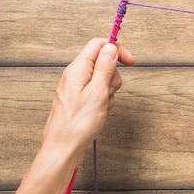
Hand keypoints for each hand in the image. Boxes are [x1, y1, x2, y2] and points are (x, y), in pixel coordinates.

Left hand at [42, 38, 135, 160]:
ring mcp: (77, 88)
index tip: (131, 61)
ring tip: (102, 105)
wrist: (63, 149)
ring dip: (109, 91)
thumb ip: (105, 67)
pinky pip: (97, 93)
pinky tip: (99, 112)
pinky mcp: (79, 100)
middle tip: (108, 91)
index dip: (116, 49)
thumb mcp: (97, 93)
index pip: (98, 45)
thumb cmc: (77, 125)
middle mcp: (75, 75)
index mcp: (78, 69)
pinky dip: (103, 101)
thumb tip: (111, 47)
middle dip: (113, 76)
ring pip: (102, 79)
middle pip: (102, 62)